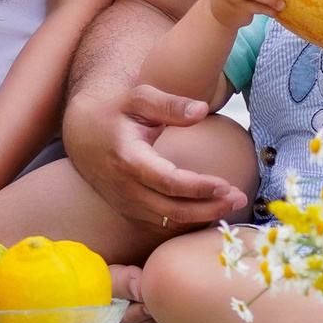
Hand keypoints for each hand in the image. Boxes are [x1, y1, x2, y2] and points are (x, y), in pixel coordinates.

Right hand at [61, 83, 250, 230]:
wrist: (82, 134)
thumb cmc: (116, 112)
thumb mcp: (140, 99)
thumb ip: (170, 105)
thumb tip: (201, 109)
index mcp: (128, 159)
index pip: (168, 182)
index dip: (199, 187)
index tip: (226, 184)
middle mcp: (126, 188)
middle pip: (173, 209)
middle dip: (209, 207)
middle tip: (240, 198)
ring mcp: (126, 203)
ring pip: (168, 221)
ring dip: (202, 217)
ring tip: (231, 205)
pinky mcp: (128, 211)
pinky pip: (161, 224)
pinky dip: (187, 222)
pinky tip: (209, 211)